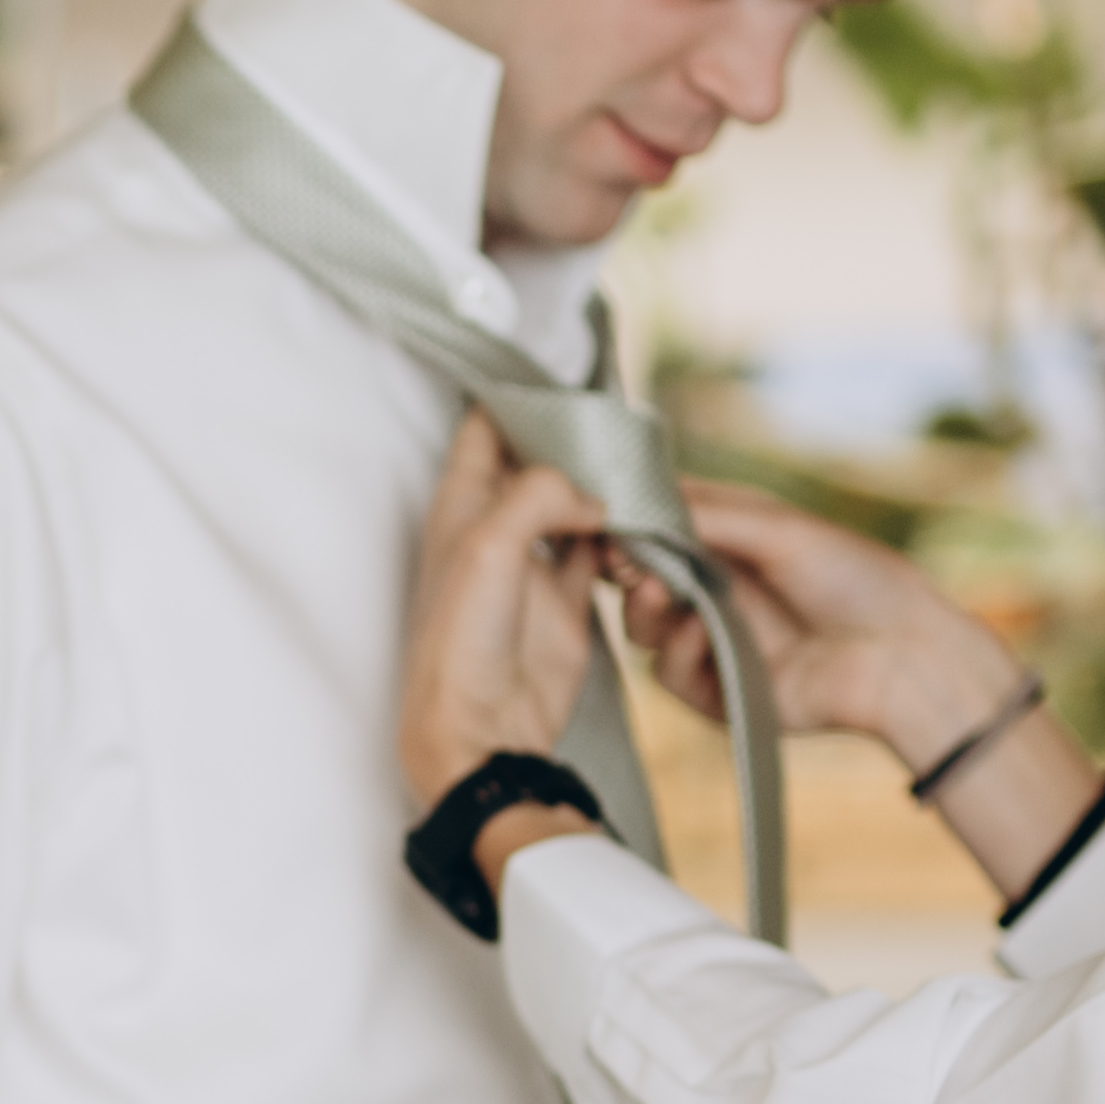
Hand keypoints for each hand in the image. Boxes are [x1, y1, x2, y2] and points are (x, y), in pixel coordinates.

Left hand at [398, 411, 613, 818]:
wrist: (482, 729)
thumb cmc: (463, 641)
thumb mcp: (489, 545)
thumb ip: (539, 496)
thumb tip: (593, 497)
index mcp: (461, 505)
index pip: (485, 430)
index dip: (517, 399)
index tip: (559, 373)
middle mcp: (495, 529)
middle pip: (537, 463)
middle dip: (574, 441)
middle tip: (617, 419)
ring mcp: (532, 566)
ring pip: (574, 506)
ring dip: (604, 490)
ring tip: (638, 467)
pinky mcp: (566, 605)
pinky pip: (600, 556)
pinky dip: (623, 540)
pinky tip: (643, 525)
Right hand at [618, 482, 1032, 765]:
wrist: (902, 657)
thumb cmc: (858, 580)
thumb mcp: (780, 529)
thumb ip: (706, 516)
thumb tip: (634, 505)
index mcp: (732, 545)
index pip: (661, 528)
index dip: (630, 522)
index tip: (605, 516)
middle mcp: (718, 592)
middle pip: (640, 579)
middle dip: (625, 567)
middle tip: (619, 558)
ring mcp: (716, 643)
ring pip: (644, 630)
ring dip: (641, 610)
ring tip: (654, 592)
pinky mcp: (721, 694)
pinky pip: (671, 676)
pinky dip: (678, 652)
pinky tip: (701, 633)